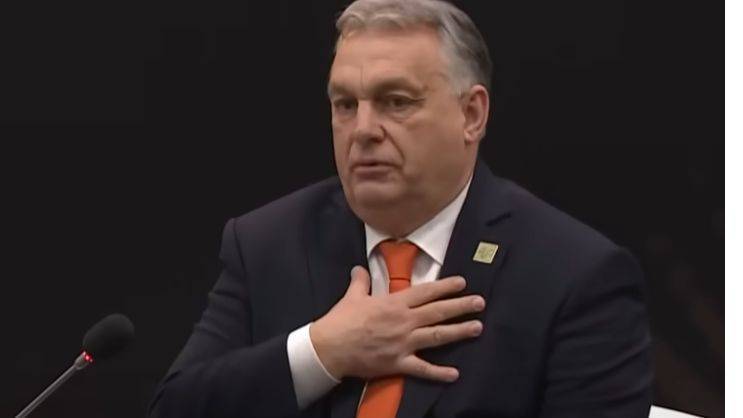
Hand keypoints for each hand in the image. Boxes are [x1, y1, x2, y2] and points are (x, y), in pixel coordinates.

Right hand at [310, 265, 484, 382]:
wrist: (330, 347)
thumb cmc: (341, 320)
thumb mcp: (352, 296)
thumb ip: (361, 281)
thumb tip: (360, 268)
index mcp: (394, 303)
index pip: (425, 292)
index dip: (445, 286)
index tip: (462, 283)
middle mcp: (404, 321)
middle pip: (438, 311)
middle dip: (461, 306)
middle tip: (480, 302)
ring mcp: (404, 343)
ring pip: (437, 336)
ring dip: (459, 332)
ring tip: (477, 327)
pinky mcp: (398, 363)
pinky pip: (423, 368)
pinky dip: (439, 372)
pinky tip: (455, 373)